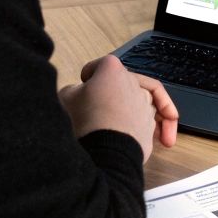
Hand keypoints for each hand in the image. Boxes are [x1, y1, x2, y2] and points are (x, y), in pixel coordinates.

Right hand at [58, 55, 178, 159]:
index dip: (89, 74)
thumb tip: (78, 93)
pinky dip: (137, 125)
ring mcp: (145, 104)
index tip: (83, 84)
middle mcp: (133, 83)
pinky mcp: (150, 125)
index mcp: (113, 70)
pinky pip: (144, 121)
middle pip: (121, 83)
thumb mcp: (66, 98)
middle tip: (93, 104)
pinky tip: (130, 132)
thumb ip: (73, 89)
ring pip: (135, 100)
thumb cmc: (86, 120)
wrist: (108, 151)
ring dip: (125, 108)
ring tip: (109, 122)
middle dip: (109, 91)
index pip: (100, 65)